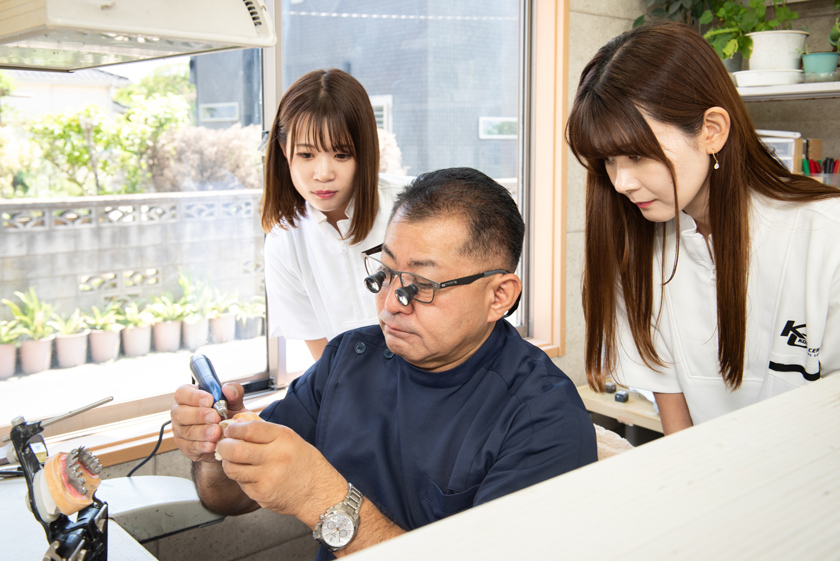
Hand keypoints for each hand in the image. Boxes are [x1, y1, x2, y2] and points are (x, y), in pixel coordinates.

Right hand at [170, 382, 246, 461]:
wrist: (230, 438)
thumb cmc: (227, 415)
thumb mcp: (234, 401)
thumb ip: (234, 392)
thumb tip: (227, 389)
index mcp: (189, 397)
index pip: (182, 393)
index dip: (194, 396)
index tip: (210, 400)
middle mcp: (181, 413)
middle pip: (180, 413)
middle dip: (199, 415)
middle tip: (215, 417)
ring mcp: (181, 431)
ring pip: (187, 431)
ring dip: (202, 432)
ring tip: (217, 432)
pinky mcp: (186, 447)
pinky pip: (191, 447)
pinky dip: (202, 446)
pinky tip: (212, 444)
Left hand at [216, 420, 347, 526]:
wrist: (318, 492)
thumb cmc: (304, 463)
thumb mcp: (291, 439)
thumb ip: (265, 432)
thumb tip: (238, 425)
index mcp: (284, 439)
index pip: (249, 429)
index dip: (234, 428)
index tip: (230, 429)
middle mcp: (275, 457)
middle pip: (235, 449)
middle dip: (223, 445)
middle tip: (223, 445)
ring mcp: (267, 478)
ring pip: (232, 468)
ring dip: (228, 463)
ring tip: (234, 460)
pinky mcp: (261, 494)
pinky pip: (241, 483)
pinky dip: (241, 478)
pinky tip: (251, 475)